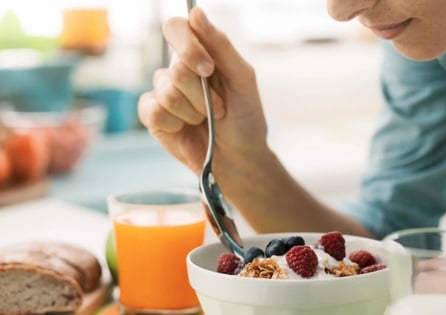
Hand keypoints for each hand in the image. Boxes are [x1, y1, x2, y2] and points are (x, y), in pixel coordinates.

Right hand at [138, 8, 266, 174]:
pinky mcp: (153, 116)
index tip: (208, 69)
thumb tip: (195, 12)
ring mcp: (163, 92)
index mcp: (200, 54)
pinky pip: (154, 111)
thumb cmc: (245, 117)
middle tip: (219, 108)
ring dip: (194, 111)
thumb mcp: (242, 78)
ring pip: (167, 92)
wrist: (240, 158)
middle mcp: (177, 69)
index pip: (176, 28)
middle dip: (202, 93)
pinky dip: (176, 123)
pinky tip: (186, 129)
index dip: (189, 46)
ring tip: (206, 120)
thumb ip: (220, 45)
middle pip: (176, 67)